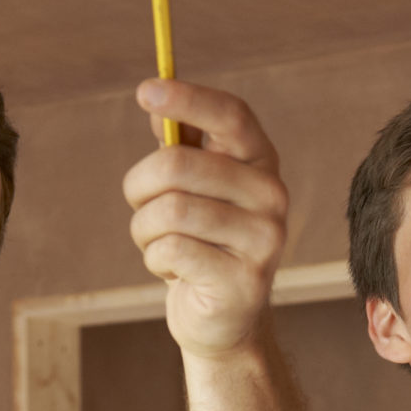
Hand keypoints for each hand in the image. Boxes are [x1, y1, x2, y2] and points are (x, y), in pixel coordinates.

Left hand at [124, 79, 288, 357]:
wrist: (222, 319)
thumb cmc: (201, 240)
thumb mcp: (191, 187)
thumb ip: (180, 143)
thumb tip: (156, 99)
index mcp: (261, 161)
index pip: (231, 115)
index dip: (187, 99)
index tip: (145, 91)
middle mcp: (272, 195)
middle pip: (178, 165)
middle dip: (139, 186)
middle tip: (139, 205)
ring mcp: (264, 240)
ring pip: (169, 212)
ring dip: (144, 230)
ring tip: (159, 244)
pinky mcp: (244, 281)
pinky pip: (171, 250)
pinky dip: (155, 260)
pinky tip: (173, 270)